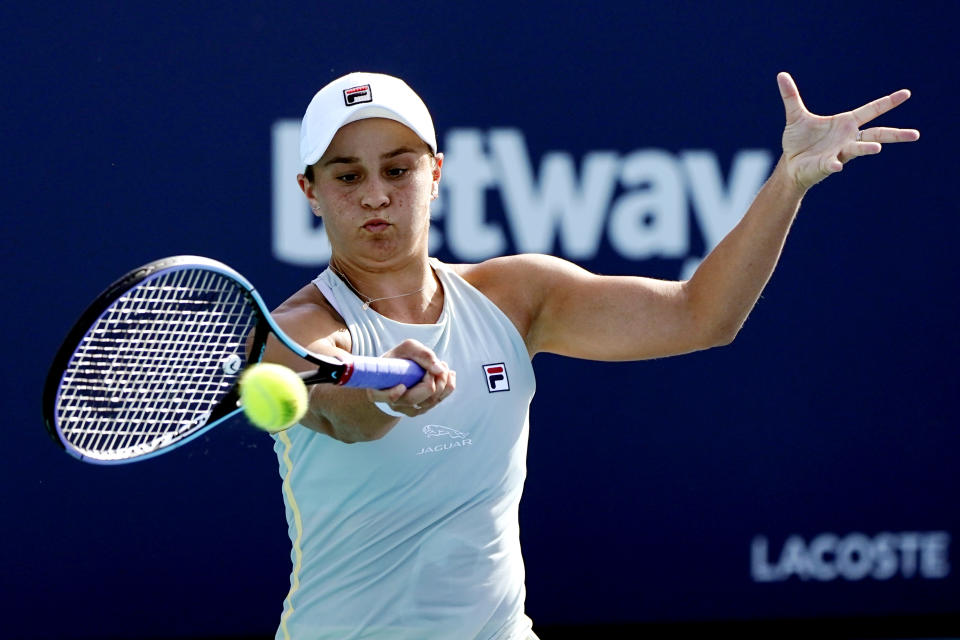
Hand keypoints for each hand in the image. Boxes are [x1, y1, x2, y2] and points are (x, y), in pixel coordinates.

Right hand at [365, 339, 455, 416]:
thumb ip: (422, 354)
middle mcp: (393, 404)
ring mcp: (407, 410)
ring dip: (443, 381)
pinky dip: (447, 386)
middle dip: (435, 380)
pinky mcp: (420, 410)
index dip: (393, 394)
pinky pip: (438, 401)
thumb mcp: (407, 349)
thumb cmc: (400, 358)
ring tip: (442, 365)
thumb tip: (439, 369)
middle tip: (439, 363)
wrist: (396, 371)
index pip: (387, 398)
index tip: (407, 383)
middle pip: (415, 399)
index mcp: (379, 390)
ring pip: (431, 401)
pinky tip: (446, 374)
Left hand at [777, 72, 919, 190]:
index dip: (888, 102)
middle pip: (877, 134)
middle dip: (895, 134)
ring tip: (877, 149)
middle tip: (915, 134)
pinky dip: (834, 165)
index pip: (871, 110)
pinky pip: (833, 165)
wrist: (790, 164)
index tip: (906, 94)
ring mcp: (840, 153)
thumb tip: (781, 75)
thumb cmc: (799, 141)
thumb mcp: (795, 116)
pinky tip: (837, 167)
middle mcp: (848, 138)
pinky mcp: (827, 166)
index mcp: (845, 123)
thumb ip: (791, 96)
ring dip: (867, 149)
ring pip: (859, 150)